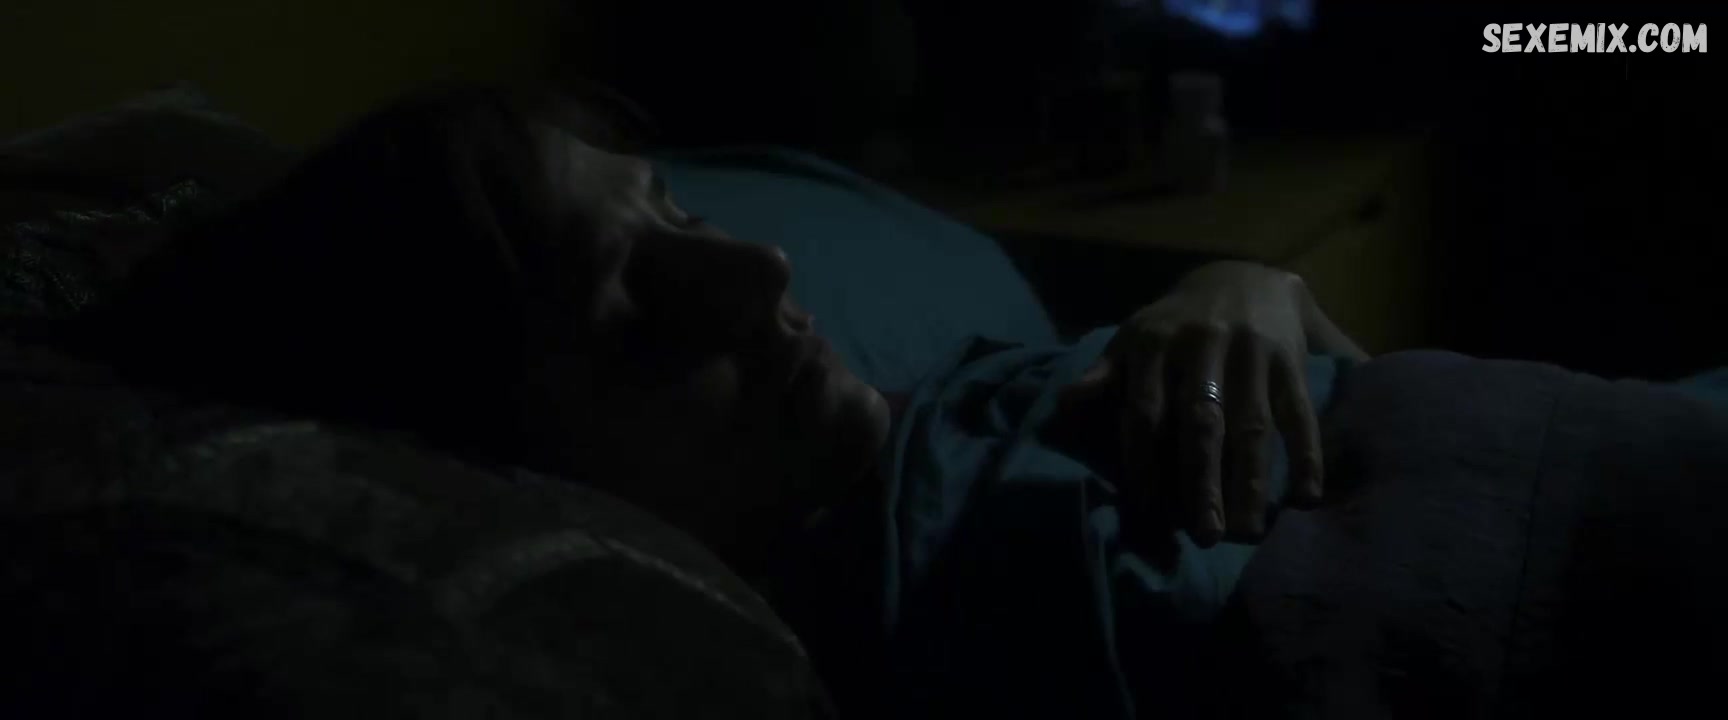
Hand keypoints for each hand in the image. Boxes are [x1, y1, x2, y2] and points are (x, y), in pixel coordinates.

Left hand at [1062, 262, 1323, 546]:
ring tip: (1248, 531)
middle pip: (1202, 423)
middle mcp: (1203, 346)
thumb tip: (1066, 403)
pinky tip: (1305, 499)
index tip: (1147, 513)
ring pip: (1252, 424)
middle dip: (1202, 482)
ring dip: (1251, 481)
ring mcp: (1251, 353)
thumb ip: (1104, 373)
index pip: (1145, 411)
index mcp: (1155, 344)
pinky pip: (1300, 413)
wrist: (1242, 276)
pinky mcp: (1290, 361)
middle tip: (1205, 536)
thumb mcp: (1134, 337)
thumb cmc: (1175, 324)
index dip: (1144, 463)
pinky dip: (1307, 455)